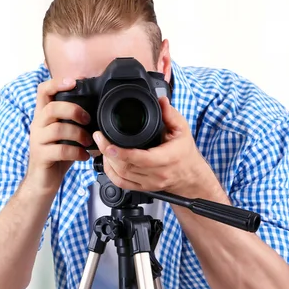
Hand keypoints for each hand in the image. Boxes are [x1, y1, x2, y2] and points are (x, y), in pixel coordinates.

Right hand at [27, 77, 91, 192]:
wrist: (42, 181)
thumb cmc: (56, 156)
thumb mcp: (65, 134)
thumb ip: (74, 121)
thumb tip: (97, 110)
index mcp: (43, 116)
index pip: (42, 91)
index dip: (56, 83)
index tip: (73, 82)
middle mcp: (37, 125)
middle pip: (52, 107)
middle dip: (74, 110)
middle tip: (87, 119)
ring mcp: (37, 141)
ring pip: (58, 129)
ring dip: (78, 134)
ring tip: (88, 142)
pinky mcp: (41, 156)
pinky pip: (61, 150)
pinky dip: (77, 152)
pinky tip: (84, 156)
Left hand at [92, 97, 218, 197]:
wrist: (189, 176)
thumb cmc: (185, 152)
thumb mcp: (182, 129)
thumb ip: (170, 114)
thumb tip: (161, 100)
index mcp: (167, 158)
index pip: (141, 159)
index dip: (121, 152)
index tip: (108, 143)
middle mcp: (157, 174)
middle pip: (126, 167)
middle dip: (108, 152)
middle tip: (99, 137)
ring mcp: (149, 183)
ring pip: (121, 175)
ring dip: (108, 161)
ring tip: (103, 146)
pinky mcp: (142, 188)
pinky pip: (121, 183)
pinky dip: (110, 172)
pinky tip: (107, 161)